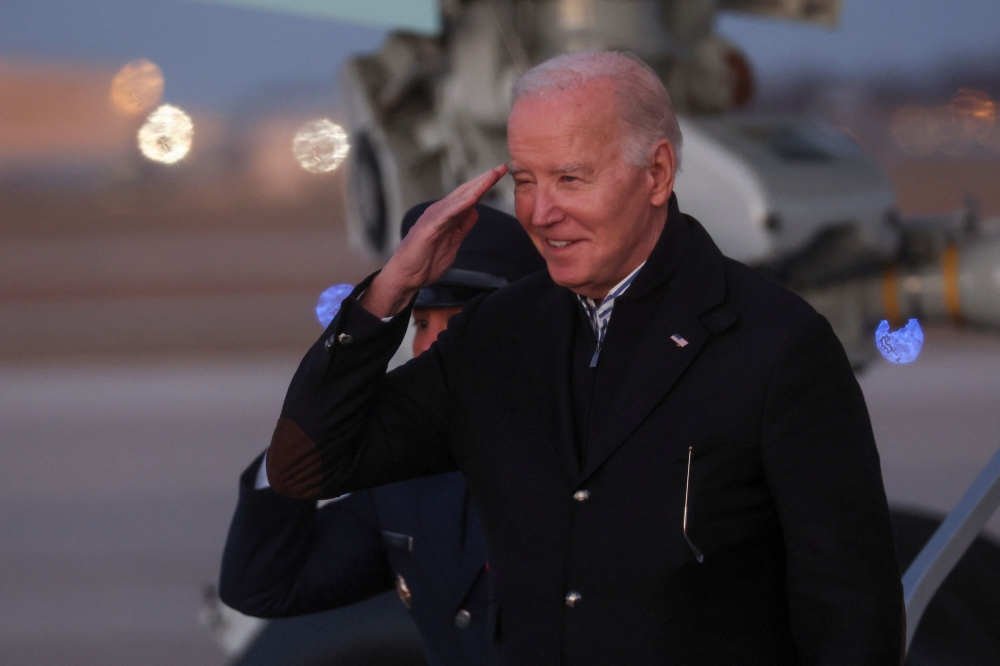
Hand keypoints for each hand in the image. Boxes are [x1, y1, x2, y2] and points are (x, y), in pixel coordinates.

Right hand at [360, 165, 507, 318]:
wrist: (406, 277)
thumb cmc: (425, 262)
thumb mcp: (453, 243)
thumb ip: (462, 227)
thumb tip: (476, 212)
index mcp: (447, 216)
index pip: (469, 197)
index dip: (485, 186)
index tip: (500, 174)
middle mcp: (440, 212)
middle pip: (465, 192)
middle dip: (484, 180)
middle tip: (502, 167)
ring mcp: (433, 218)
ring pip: (458, 199)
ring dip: (475, 187)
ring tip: (491, 175)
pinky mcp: (428, 228)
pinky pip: (447, 214)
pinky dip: (460, 205)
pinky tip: (473, 198)